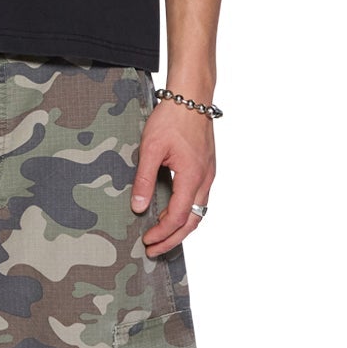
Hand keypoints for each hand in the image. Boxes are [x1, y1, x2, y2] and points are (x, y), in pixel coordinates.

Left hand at [130, 102, 214, 257]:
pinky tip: (173, 212)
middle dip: (173, 239)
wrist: (191, 97)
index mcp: (192, 177)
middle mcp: (205, 179)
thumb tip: (137, 207)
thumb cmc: (172, 118)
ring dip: (181, 228)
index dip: (163, 233)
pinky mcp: (207, 168)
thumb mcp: (150, 149)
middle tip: (155, 250)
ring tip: (163, 237)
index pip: (178, 217)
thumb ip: (144, 180)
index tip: (147, 240)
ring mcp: (209, 174)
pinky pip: (200, 199)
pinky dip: (187, 213)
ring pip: (199, 212)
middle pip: (193, 221)